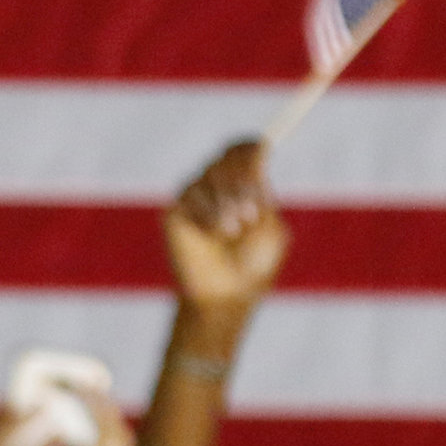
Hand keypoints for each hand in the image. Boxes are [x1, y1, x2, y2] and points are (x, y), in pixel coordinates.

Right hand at [163, 140, 289, 320]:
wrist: (226, 297)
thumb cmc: (254, 267)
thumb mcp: (271, 227)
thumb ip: (265, 193)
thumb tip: (259, 151)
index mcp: (244, 185)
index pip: (243, 148)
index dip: (252, 149)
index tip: (263, 157)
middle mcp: (217, 186)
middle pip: (226, 157)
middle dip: (241, 182)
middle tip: (249, 214)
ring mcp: (194, 197)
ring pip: (209, 174)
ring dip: (225, 202)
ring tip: (231, 232)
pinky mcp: (174, 211)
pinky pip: (190, 195)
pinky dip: (206, 215)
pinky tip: (211, 236)